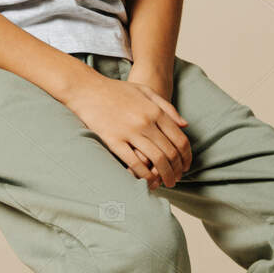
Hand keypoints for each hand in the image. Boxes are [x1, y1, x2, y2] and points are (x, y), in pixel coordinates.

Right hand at [62, 69, 191, 191]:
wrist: (87, 89)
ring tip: (167, 183)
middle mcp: (146, 122)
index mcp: (155, 111)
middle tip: (177, 179)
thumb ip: (167, 107)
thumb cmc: (116, 90)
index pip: (180, 139)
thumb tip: (185, 125)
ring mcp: (130, 132)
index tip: (186, 166)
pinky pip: (134, 162)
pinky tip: (148, 181)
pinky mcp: (114, 140)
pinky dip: (145, 175)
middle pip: (170, 152)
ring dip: (166, 175)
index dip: (186, 157)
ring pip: (156, 160)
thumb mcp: (145, 91)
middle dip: (177, 170)